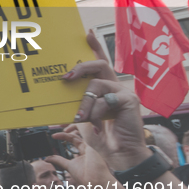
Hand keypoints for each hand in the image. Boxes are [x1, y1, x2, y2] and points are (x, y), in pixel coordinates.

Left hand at [46, 130, 112, 187]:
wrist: (96, 182)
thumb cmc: (85, 177)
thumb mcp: (68, 166)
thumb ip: (59, 161)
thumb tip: (47, 158)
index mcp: (82, 157)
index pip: (73, 147)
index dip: (64, 144)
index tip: (54, 142)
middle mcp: (86, 152)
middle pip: (74, 141)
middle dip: (65, 137)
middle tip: (53, 136)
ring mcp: (88, 149)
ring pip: (75, 137)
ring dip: (64, 135)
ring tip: (54, 135)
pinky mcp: (88, 147)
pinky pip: (75, 138)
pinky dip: (65, 136)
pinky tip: (56, 136)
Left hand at [62, 31, 150, 170]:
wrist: (119, 154)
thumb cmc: (101, 137)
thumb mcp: (83, 117)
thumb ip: (77, 104)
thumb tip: (59, 94)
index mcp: (105, 88)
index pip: (100, 63)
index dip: (94, 47)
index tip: (86, 34)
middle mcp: (115, 86)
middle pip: (100, 64)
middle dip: (80, 67)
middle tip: (66, 77)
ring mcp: (124, 92)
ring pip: (97, 85)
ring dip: (84, 103)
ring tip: (81, 119)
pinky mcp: (129, 100)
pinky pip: (105, 100)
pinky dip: (96, 113)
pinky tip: (98, 126)